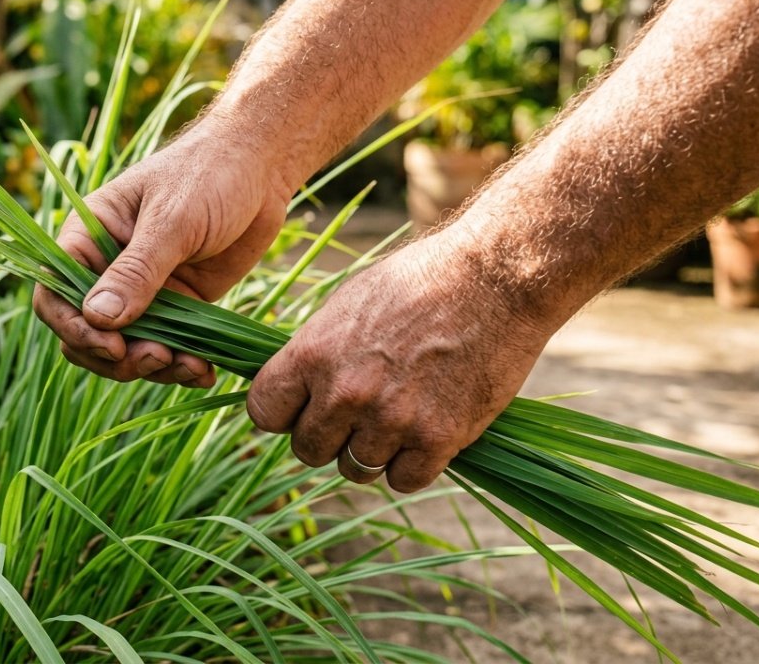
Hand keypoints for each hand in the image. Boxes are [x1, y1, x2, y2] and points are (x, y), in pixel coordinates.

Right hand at [33, 124, 293, 386]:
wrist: (262, 167)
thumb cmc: (209, 174)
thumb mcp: (172, 221)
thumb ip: (136, 271)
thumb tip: (97, 319)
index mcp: (88, 237)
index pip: (55, 293)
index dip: (73, 327)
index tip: (111, 346)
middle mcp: (108, 268)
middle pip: (86, 332)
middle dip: (116, 356)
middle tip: (158, 357)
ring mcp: (144, 290)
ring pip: (127, 348)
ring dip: (152, 366)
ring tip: (190, 366)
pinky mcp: (179, 304)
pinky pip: (167, 345)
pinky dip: (181, 364)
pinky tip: (204, 371)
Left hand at [246, 230, 556, 492]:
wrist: (494, 278)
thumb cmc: (418, 282)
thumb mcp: (347, 305)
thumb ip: (316, 353)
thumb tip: (294, 389)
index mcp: (312, 354)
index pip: (264, 413)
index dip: (283, 414)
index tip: (302, 407)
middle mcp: (344, 393)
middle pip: (308, 450)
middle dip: (327, 437)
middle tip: (355, 416)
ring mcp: (390, 420)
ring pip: (355, 469)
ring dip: (371, 452)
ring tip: (395, 418)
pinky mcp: (437, 439)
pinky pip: (404, 481)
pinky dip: (411, 466)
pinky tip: (423, 435)